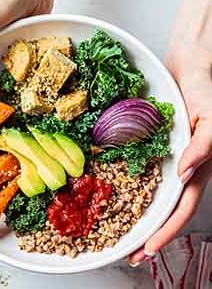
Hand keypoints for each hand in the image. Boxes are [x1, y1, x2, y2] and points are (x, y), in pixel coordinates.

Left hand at [128, 42, 211, 265]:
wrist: (188, 68)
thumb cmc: (205, 91)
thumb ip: (203, 147)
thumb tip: (187, 175)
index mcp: (198, 167)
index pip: (182, 208)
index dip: (166, 231)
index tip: (147, 249)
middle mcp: (182, 168)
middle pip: (166, 209)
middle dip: (150, 234)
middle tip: (131, 254)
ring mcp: (168, 159)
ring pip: (154, 196)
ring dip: (140, 217)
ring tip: (123, 234)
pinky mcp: (155, 147)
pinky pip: (143, 172)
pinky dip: (132, 188)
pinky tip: (119, 196)